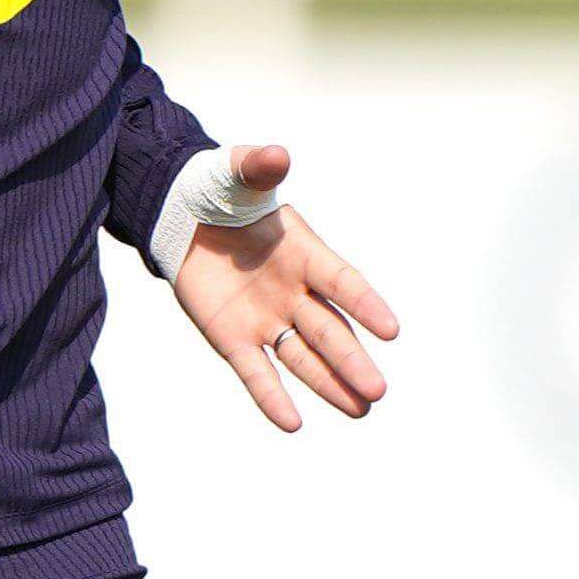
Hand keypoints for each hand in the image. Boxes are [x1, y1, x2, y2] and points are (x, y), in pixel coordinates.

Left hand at [169, 150, 399, 431]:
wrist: (186, 218)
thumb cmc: (225, 192)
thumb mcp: (239, 173)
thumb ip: (258, 168)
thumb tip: (275, 154)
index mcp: (305, 252)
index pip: (342, 282)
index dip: (366, 304)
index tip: (392, 330)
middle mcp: (294, 292)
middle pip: (329, 331)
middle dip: (352, 361)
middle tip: (378, 392)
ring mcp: (266, 319)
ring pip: (303, 358)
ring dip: (329, 384)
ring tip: (360, 410)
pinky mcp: (234, 339)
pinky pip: (257, 372)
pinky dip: (272, 396)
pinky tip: (291, 423)